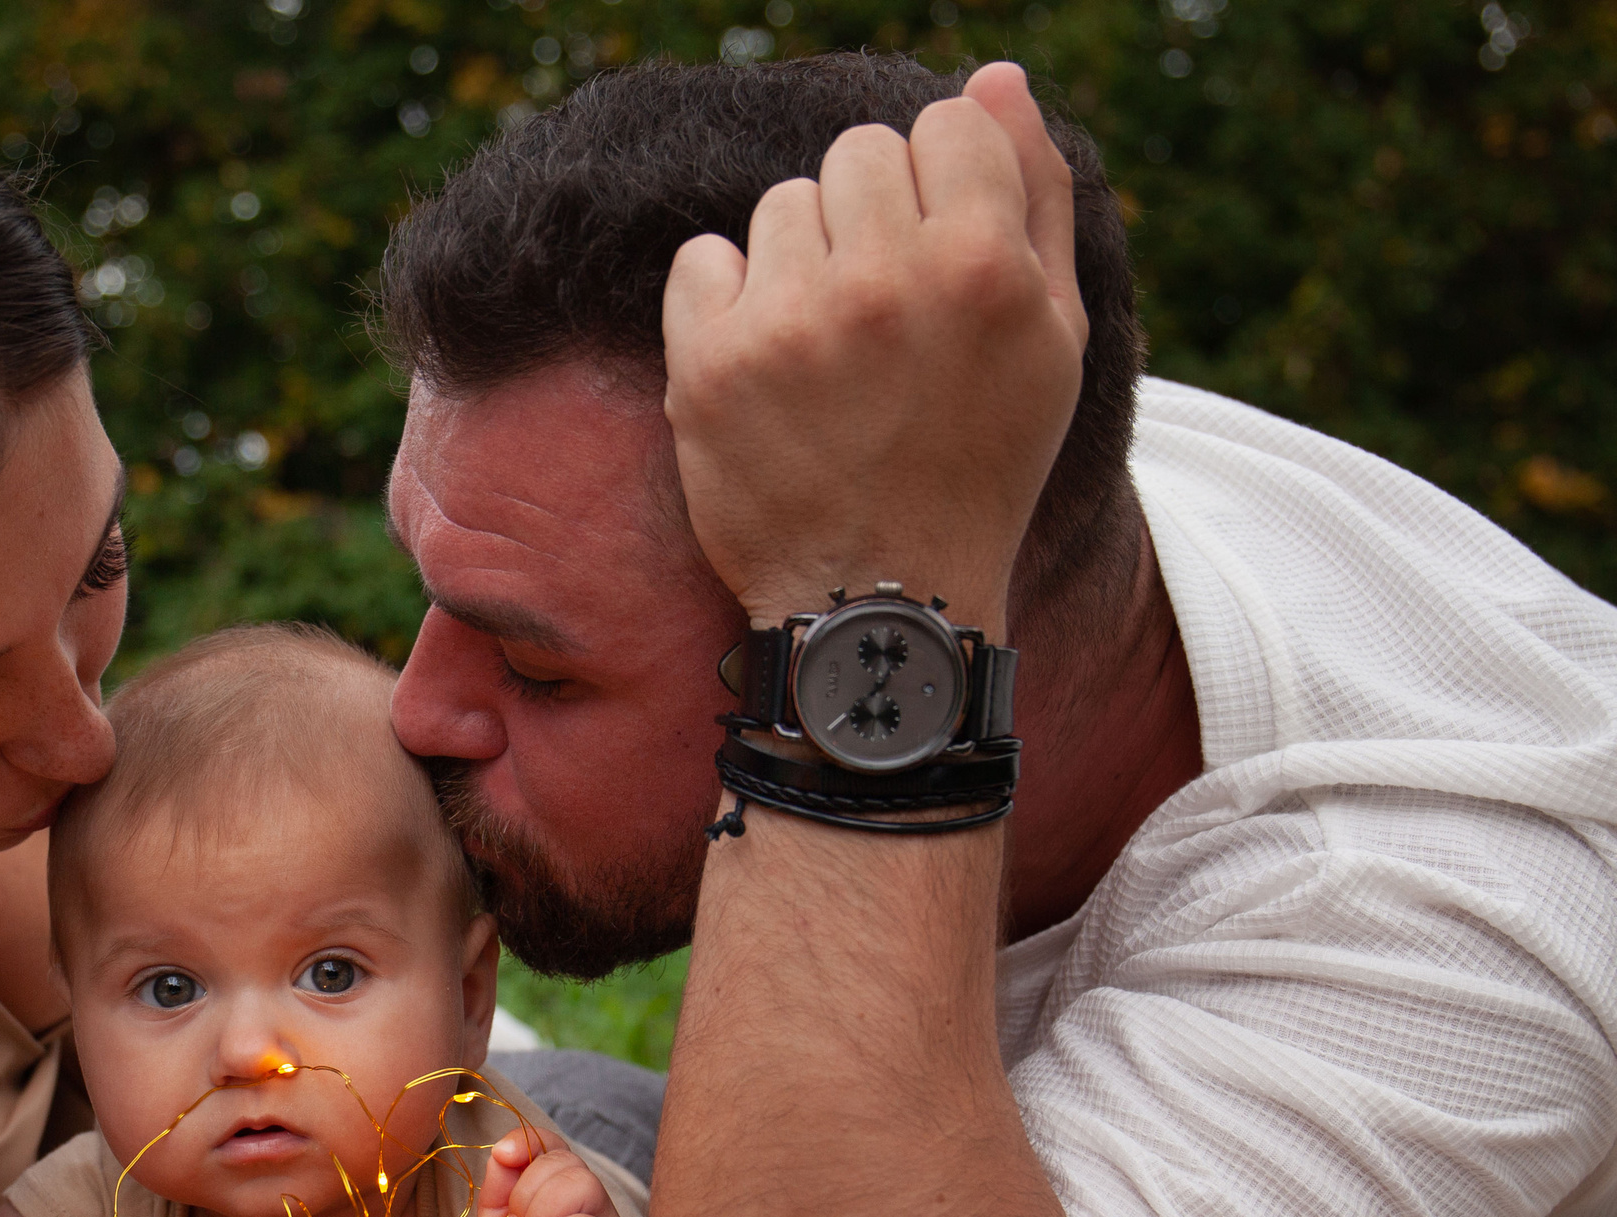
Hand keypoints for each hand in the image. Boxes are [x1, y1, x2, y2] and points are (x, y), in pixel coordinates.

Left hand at [661, 62, 1088, 636]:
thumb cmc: (978, 465)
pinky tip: (764, 366)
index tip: (932, 262)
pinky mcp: (709, 365)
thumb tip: (995, 79)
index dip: (938, 187)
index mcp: (985, 267)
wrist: (881, 602)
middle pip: (857, 153)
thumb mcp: (1051, 339)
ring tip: (826, 353)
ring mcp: (791, 322)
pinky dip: (722, 301)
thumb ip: (1034, 196)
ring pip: (781, 203)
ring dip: (798, 262)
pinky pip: (700, 257)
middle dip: (867, 218)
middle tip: (877, 319)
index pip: (945, 124)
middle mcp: (886, 282)